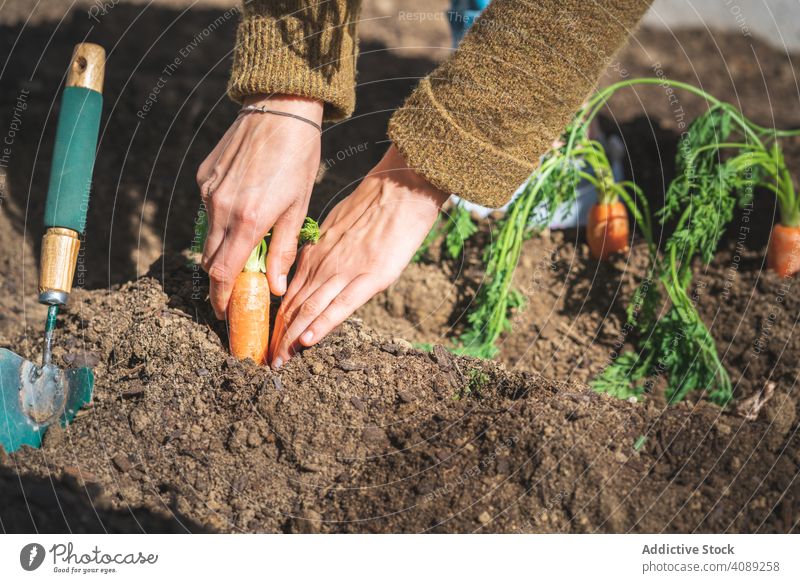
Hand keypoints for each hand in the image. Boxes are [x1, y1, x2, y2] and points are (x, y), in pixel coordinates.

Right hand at [197, 94, 322, 317]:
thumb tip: (277, 288)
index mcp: (248, 220)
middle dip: (220, 279)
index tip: (225, 312)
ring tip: (245, 248)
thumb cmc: (298, 158)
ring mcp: (209, 190)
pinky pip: (209, 208)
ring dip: (222, 248)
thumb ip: (285, 251)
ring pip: (209, 234)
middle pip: (210, 259)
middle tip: (236, 289)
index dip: (221, 298)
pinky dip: (222, 218)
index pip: (223, 273)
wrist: (280, 109)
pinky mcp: (204, 175)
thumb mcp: (298, 208)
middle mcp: (221, 207)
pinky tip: (243, 208)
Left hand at [269, 144, 449, 367]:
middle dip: (278, 336)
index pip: (288, 294)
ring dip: (292, 338)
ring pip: (309, 309)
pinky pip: (340, 305)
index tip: (268, 341)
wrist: (400, 190)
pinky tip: (308, 342)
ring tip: (279, 361)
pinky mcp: (371, 276)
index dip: (277, 321)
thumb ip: (323, 252)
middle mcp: (324, 264)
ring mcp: (346, 271)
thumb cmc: (373, 206)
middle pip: (293, 306)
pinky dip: (321, 325)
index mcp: (315, 254)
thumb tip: (313, 269)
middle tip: (267, 360)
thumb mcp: (337, 227)